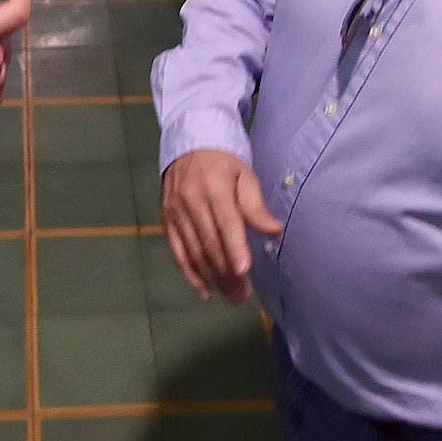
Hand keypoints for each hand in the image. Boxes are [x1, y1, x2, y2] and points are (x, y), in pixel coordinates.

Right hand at [161, 149, 283, 302]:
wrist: (188, 144)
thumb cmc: (224, 163)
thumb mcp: (245, 176)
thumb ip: (256, 206)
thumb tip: (275, 230)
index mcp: (214, 187)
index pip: (226, 222)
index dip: (234, 247)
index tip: (244, 270)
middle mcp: (191, 201)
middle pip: (209, 242)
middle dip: (226, 272)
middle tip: (242, 295)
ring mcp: (176, 212)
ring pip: (193, 251)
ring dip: (211, 277)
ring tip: (230, 296)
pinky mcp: (167, 221)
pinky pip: (177, 252)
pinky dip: (190, 274)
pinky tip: (204, 291)